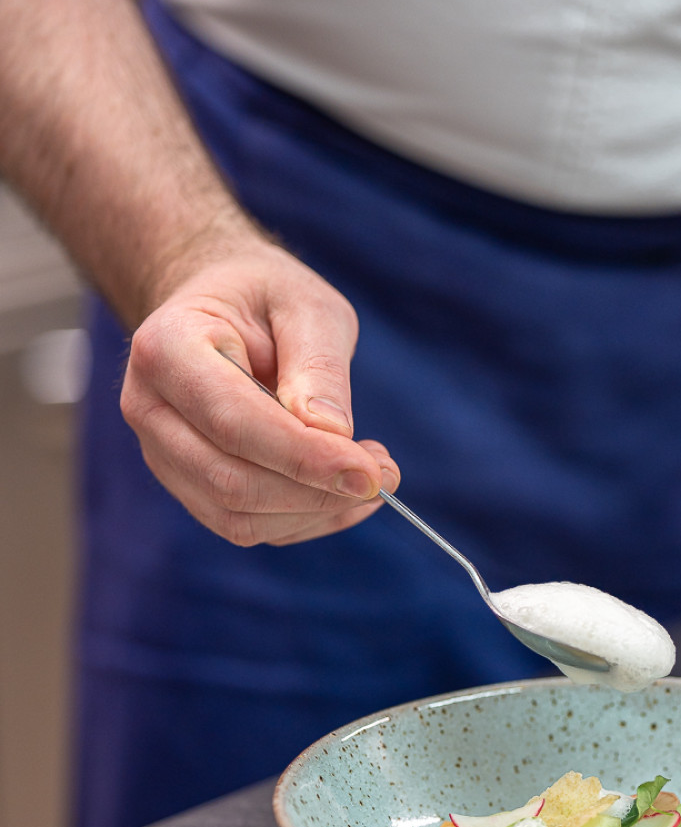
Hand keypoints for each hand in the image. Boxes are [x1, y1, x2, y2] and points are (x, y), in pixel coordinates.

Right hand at [120, 237, 399, 545]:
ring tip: (373, 474)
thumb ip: (319, 365)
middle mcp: (149, 409)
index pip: (233, 423)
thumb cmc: (268, 300)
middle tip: (384, 472)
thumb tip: (331, 432)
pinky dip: (308, 520)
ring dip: (318, 510)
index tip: (370, 471)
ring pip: (239, 517)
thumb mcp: (307, 306)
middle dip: (317, 490)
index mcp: (166, 349)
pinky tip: (346, 492)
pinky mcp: (191, 487)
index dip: (305, 456)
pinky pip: (249, 527)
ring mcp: (164, 455)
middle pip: (232, 481)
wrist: (226, 308)